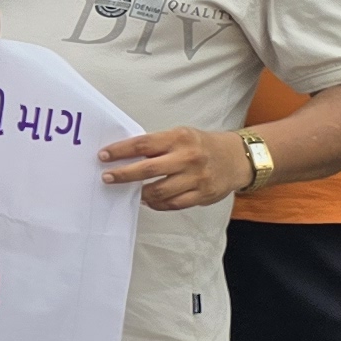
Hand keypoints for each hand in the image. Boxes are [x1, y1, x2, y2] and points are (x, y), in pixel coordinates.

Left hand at [100, 125, 250, 210]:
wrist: (236, 158)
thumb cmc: (201, 145)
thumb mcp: (181, 136)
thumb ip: (158, 145)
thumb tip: (126, 156)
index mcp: (179, 138)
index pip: (143, 144)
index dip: (121, 151)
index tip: (103, 155)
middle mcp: (188, 157)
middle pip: (148, 169)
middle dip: (124, 174)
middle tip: (107, 177)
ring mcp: (196, 178)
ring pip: (159, 191)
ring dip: (140, 194)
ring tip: (129, 192)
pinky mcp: (202, 195)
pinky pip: (173, 204)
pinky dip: (157, 204)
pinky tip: (147, 201)